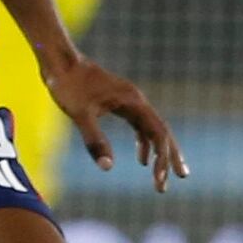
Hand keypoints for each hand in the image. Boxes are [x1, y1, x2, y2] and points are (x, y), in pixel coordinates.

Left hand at [44, 55, 188, 192]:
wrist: (60, 62)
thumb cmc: (68, 86)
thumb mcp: (80, 115)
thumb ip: (95, 140)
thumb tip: (107, 168)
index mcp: (134, 102)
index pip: (158, 133)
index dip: (162, 158)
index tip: (160, 180)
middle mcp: (137, 101)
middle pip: (162, 131)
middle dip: (171, 156)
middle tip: (182, 177)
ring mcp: (129, 102)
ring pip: (152, 129)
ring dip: (159, 152)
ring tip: (163, 175)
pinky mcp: (120, 103)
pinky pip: (139, 126)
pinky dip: (144, 143)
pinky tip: (142, 160)